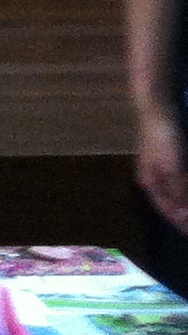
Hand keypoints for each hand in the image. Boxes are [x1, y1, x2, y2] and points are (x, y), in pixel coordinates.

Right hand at [140, 110, 187, 233]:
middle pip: (172, 204)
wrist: (159, 110)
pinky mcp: (171, 161)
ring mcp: (162, 170)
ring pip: (178, 194)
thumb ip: (179, 192)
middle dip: (185, 215)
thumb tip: (184, 218)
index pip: (168, 211)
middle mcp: (155, 179)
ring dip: (186, 203)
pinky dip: (186, 190)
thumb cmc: (164, 139)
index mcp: (151, 183)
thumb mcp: (174, 168)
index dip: (181, 224)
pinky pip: (180, 182)